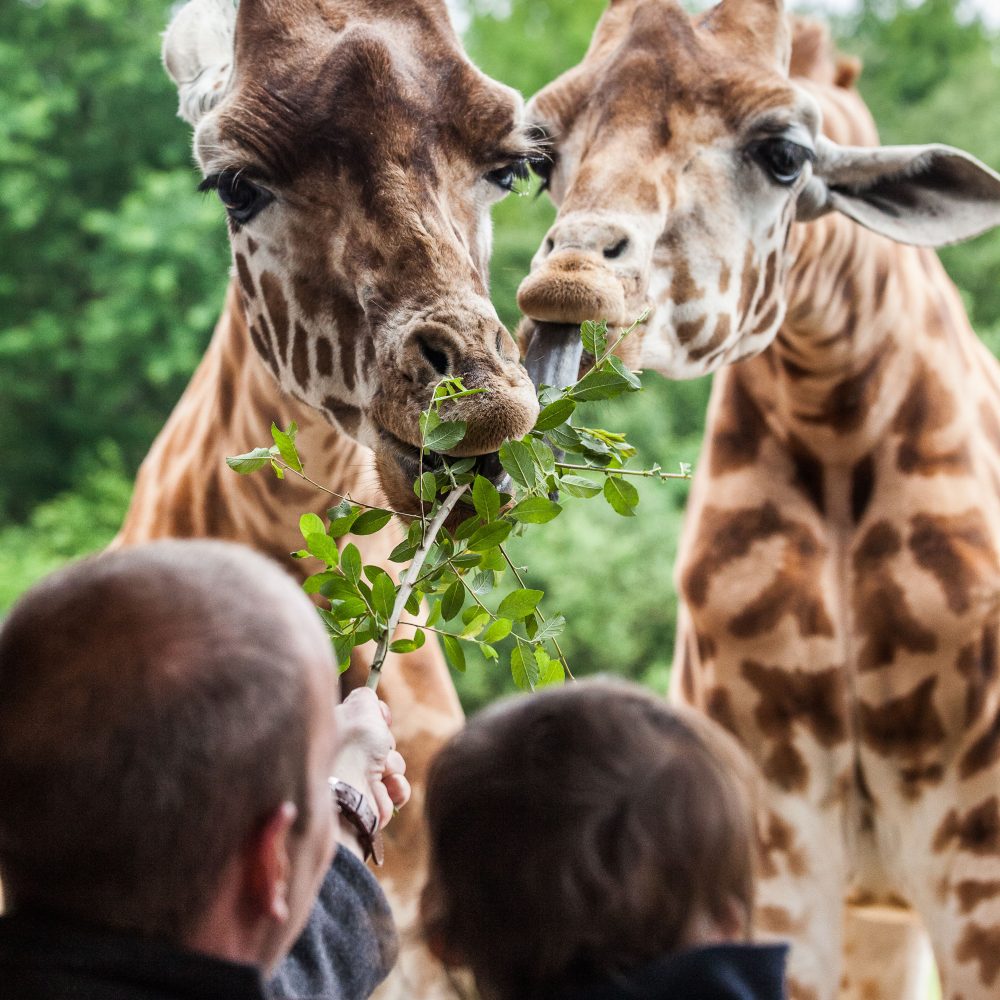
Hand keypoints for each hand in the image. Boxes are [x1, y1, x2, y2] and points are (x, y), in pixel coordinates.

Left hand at [334, 688, 409, 829]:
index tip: (382, 718)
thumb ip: (366, 696)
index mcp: (339, 733)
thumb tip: (368, 694)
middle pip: (384, 742)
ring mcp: (360, 780)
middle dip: (387, 744)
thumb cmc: (354, 747)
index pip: (366, 719)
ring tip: (381, 773)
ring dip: (393, 767)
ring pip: (394, 765)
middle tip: (379, 748)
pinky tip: (385, 789)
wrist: (349, 794)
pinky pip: (398, 788)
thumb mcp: (361, 708)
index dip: (378, 717)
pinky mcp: (372, 802)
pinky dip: (395, 788)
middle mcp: (348, 756)